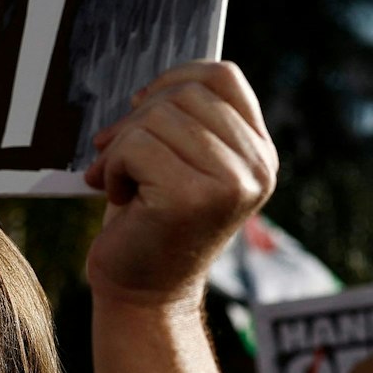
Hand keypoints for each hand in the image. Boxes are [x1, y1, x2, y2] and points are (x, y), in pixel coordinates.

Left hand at [82, 61, 276, 307]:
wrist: (146, 295)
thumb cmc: (155, 221)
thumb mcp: (183, 163)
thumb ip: (186, 122)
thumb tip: (150, 87)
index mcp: (260, 153)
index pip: (224, 77)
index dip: (176, 78)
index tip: (143, 105)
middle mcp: (257, 167)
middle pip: (185, 94)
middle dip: (137, 118)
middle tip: (116, 153)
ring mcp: (230, 183)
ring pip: (157, 117)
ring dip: (122, 146)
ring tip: (122, 180)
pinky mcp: (192, 198)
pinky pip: (136, 146)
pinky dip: (113, 167)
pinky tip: (117, 195)